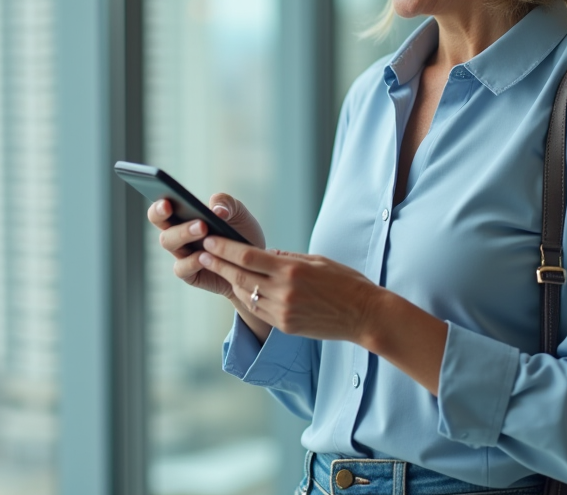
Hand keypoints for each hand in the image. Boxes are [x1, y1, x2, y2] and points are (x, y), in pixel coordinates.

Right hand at [148, 193, 265, 299]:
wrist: (255, 262)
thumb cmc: (241, 232)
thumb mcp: (238, 212)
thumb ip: (226, 203)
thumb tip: (216, 210)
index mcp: (184, 217)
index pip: (161, 210)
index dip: (159, 206)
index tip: (166, 201)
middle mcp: (179, 235)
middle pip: (162, 226)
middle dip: (167, 218)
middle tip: (185, 214)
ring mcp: (183, 255)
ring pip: (169, 243)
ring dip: (183, 234)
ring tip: (203, 228)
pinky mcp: (191, 274)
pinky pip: (182, 268)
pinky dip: (191, 261)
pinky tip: (204, 255)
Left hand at [197, 236, 382, 343]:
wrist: (364, 316)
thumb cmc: (345, 282)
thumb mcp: (317, 260)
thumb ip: (287, 257)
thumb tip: (263, 254)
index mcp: (291, 270)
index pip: (247, 257)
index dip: (224, 249)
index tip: (209, 241)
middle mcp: (283, 291)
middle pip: (240, 276)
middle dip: (217, 264)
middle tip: (201, 253)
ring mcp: (282, 312)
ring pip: (246, 294)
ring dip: (230, 281)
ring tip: (216, 269)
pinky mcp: (285, 326)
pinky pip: (258, 310)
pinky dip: (247, 297)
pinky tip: (240, 288)